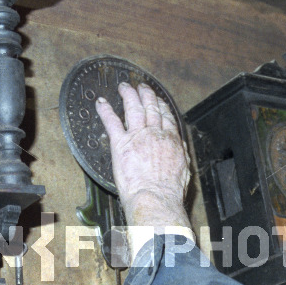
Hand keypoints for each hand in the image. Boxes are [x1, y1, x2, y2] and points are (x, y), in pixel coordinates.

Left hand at [96, 82, 191, 229]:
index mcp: (171, 141)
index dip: (161, 106)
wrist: (156, 198)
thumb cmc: (169, 191)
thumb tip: (180, 149)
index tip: (158, 100)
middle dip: (146, 95)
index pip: (166, 117)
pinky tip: (101, 103)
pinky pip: (111, 122)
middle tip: (142, 87)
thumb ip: (181, 156)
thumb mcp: (184, 171)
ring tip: (124, 87)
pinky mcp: (121, 144)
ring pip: (133, 108)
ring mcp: (137, 137)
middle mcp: (155, 134)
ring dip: (128, 95)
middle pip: (151, 108)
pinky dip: (105, 111)